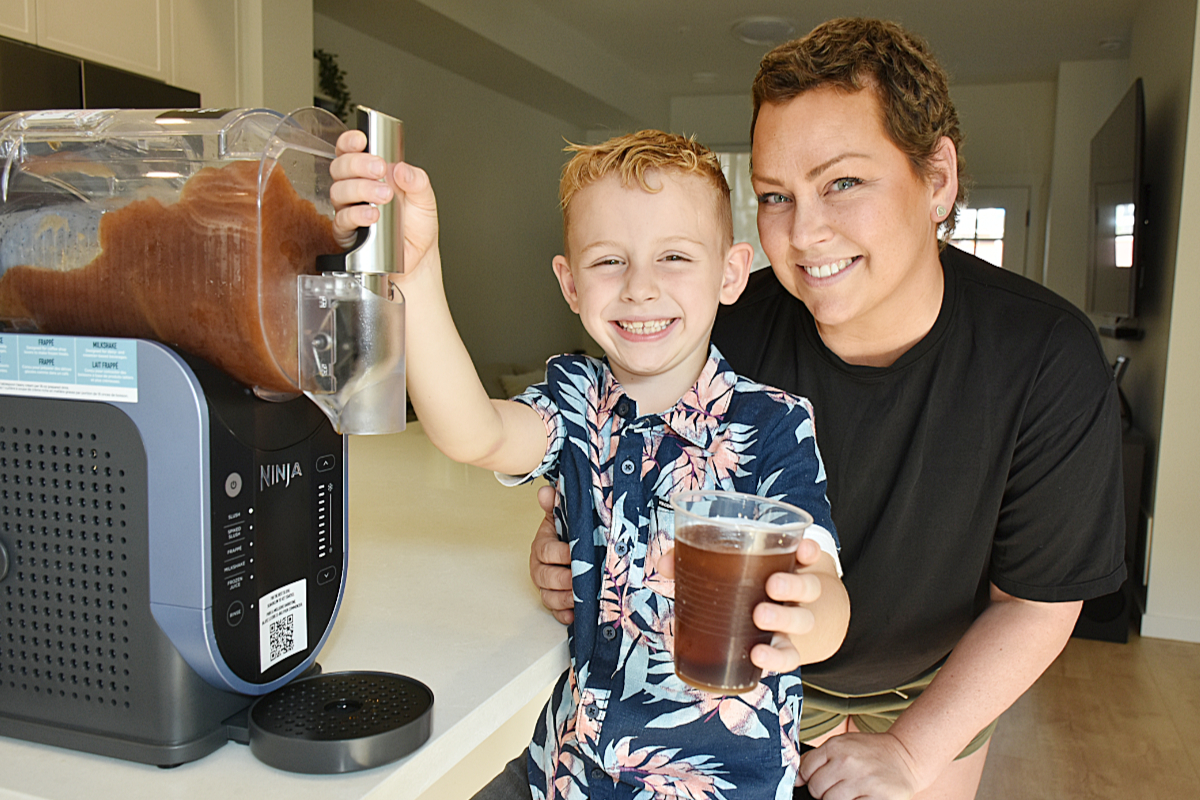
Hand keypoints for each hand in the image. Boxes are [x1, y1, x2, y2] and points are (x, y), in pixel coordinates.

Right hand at [328, 129, 439, 274]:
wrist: (420, 256)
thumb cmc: (417, 226)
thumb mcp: (425, 198)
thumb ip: (417, 181)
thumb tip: (402, 169)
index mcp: (371, 175)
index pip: (351, 151)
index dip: (350, 142)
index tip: (361, 140)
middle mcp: (356, 189)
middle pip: (340, 167)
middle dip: (358, 164)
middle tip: (379, 169)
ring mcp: (349, 209)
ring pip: (339, 191)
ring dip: (360, 189)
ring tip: (384, 195)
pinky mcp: (347, 232)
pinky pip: (342, 219)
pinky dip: (357, 215)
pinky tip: (373, 214)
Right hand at [529, 485, 572, 623]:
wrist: (570, 547)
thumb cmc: (567, 533)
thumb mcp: (562, 516)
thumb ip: (554, 505)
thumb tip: (545, 492)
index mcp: (541, 546)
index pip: (547, 551)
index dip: (561, 554)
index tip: (575, 554)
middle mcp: (540, 568)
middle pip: (546, 578)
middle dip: (565, 580)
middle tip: (581, 580)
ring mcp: (546, 587)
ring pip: (550, 597)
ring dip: (566, 599)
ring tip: (582, 598)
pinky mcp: (555, 602)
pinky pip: (556, 612)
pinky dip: (565, 615)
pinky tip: (576, 614)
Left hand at [658, 537, 828, 673]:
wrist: (769, 625)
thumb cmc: (739, 588)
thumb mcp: (724, 570)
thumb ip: (693, 559)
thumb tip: (664, 564)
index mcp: (785, 568)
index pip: (806, 555)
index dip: (809, 551)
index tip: (803, 548)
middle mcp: (795, 595)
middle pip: (808, 587)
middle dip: (792, 584)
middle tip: (771, 585)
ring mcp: (792, 623)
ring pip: (803, 619)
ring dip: (783, 618)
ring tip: (759, 615)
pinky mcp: (784, 649)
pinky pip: (789, 656)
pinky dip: (776, 658)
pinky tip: (758, 655)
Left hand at [800, 731, 920, 799]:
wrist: (905, 756)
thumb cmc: (870, 752)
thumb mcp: (842, 745)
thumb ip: (816, 759)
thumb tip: (796, 780)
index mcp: (836, 746)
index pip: (805, 771)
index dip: (811, 778)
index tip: (822, 779)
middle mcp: (847, 761)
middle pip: (816, 789)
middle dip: (824, 791)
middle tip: (840, 786)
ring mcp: (863, 780)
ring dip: (838, 799)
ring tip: (851, 791)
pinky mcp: (877, 796)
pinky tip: (861, 796)